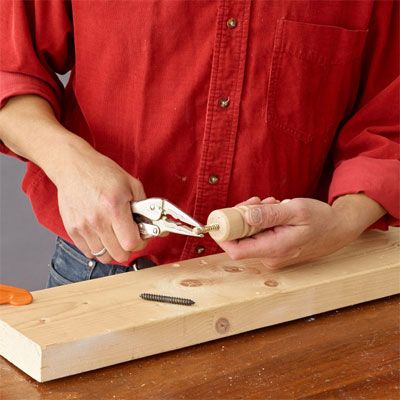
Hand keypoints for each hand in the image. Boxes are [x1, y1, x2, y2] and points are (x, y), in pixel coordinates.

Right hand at [50, 139, 146, 262]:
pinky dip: (98, 249)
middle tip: (129, 237)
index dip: (140, 243)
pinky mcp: (72, 229)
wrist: (73, 166)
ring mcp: (82, 227)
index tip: (141, 236)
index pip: (131, 243)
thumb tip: (156, 224)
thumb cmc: (102, 172)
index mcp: (114, 208)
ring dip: (113, 251)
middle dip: (129, 248)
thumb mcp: (131, 183)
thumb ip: (145, 206)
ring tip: (115, 238)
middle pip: (118, 255)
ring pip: (103, 257)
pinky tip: (102, 237)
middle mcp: (97, 220)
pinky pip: (88, 252)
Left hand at [218, 194, 385, 268]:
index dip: (224, 233)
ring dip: (255, 216)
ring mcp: (272, 255)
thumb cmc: (321, 220)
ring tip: (273, 204)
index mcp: (274, 249)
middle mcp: (270, 257)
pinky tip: (275, 211)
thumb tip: (245, 216)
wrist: (339, 229)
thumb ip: (270, 214)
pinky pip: (259, 235)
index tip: (226, 215)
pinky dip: (262, 221)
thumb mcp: (296, 210)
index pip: (235, 250)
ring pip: (249, 234)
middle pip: (240, 239)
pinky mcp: (275, 250)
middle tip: (259, 201)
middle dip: (243, 217)